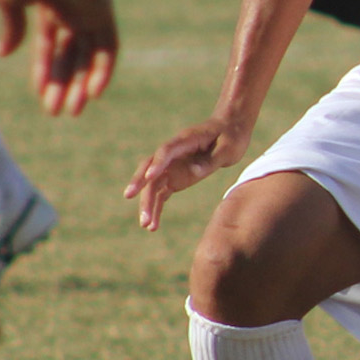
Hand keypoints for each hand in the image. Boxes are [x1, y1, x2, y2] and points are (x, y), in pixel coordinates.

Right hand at [0, 0, 117, 115]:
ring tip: (73, 110)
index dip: (44, 71)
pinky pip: (108, 46)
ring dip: (83, 83)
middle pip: (72, 56)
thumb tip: (0, 54)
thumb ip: (12, 28)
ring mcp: (90, 10)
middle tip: (56, 112)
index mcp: (50, 6)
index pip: (50, 47)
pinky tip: (94, 92)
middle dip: (64, 85)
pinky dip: (104, 69)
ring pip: (90, 56)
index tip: (39, 95)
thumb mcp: (10, 0)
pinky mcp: (104, 10)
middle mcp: (73, 10)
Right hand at [125, 116, 254, 231]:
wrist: (230, 132)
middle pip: (151, 167)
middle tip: (129, 196)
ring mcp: (172, 167)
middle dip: (140, 182)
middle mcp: (173, 154)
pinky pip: (161, 194)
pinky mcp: (175, 178)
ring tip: (146, 225)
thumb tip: (193, 172)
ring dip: (147, 204)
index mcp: (185, 140)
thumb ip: (210, 160)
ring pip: (153, 185)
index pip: (166, 151)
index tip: (149, 177)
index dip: (157, 163)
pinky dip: (156, 209)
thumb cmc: (230, 137)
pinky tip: (153, 226)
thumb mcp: (228, 148)